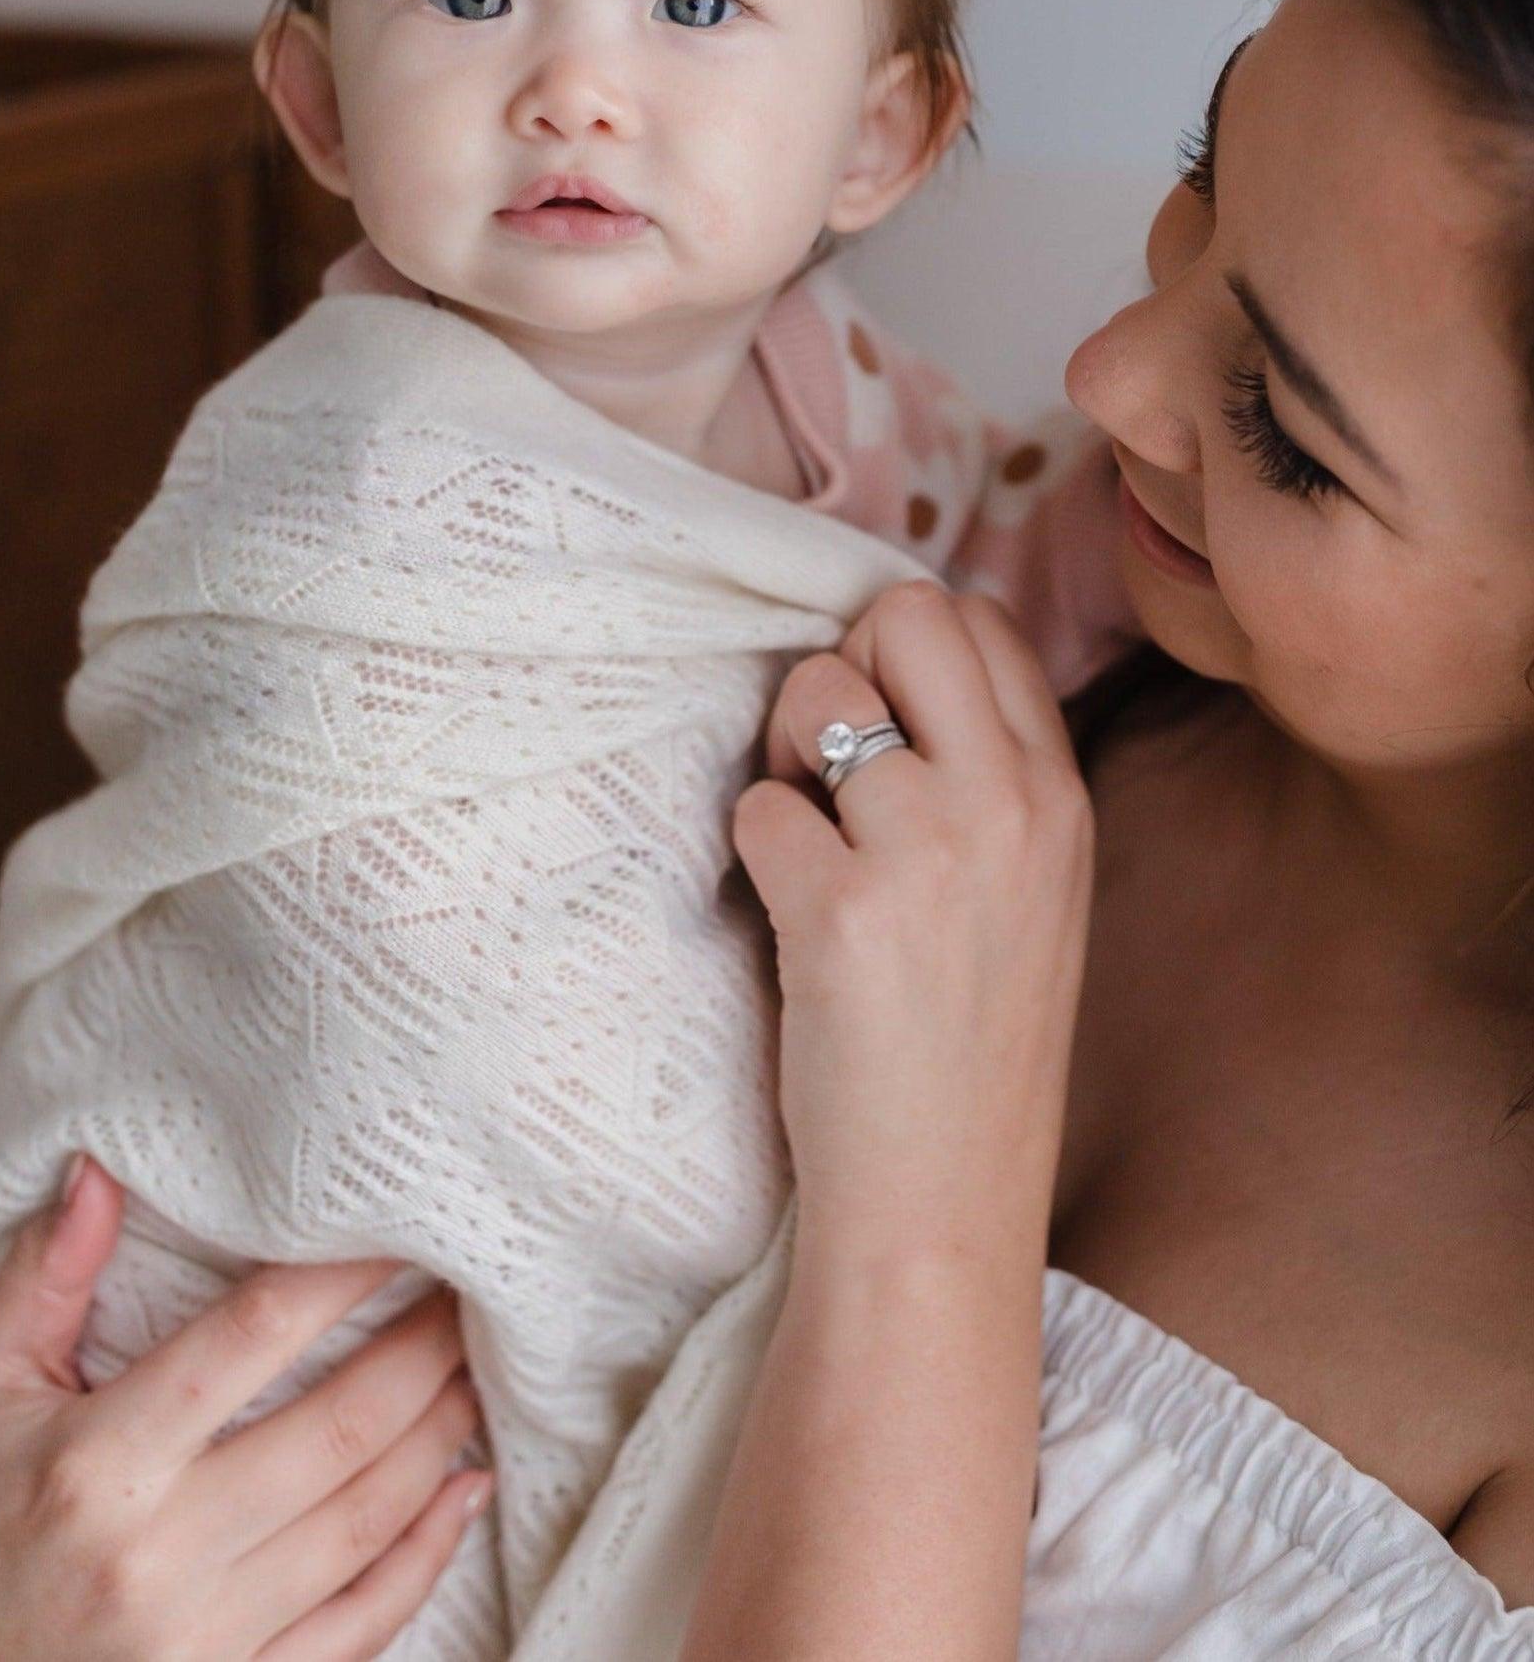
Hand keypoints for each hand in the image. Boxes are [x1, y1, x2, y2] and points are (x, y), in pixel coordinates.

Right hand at [0, 1159, 488, 1661]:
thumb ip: (44, 1281)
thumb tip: (100, 1168)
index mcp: (97, 1462)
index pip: (252, 1336)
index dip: (344, 1274)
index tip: (401, 1228)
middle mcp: (160, 1553)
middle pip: (339, 1428)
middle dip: (421, 1350)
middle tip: (464, 1293)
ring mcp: (206, 1639)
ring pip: (366, 1518)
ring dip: (439, 1435)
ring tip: (471, 1368)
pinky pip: (362, 1625)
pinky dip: (428, 1555)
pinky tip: (466, 1491)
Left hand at [732, 581, 1093, 1268]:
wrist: (944, 1200)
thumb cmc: (971, 1049)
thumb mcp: (1033, 893)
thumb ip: (988, 782)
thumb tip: (886, 676)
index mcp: (1061, 795)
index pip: (982, 622)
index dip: (905, 656)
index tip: (882, 733)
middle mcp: (1009, 802)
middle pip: (906, 614)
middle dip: (844, 665)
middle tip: (827, 765)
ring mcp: (929, 849)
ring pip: (814, 688)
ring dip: (781, 754)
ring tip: (805, 842)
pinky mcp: (842, 908)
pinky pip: (757, 804)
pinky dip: (752, 850)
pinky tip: (788, 915)